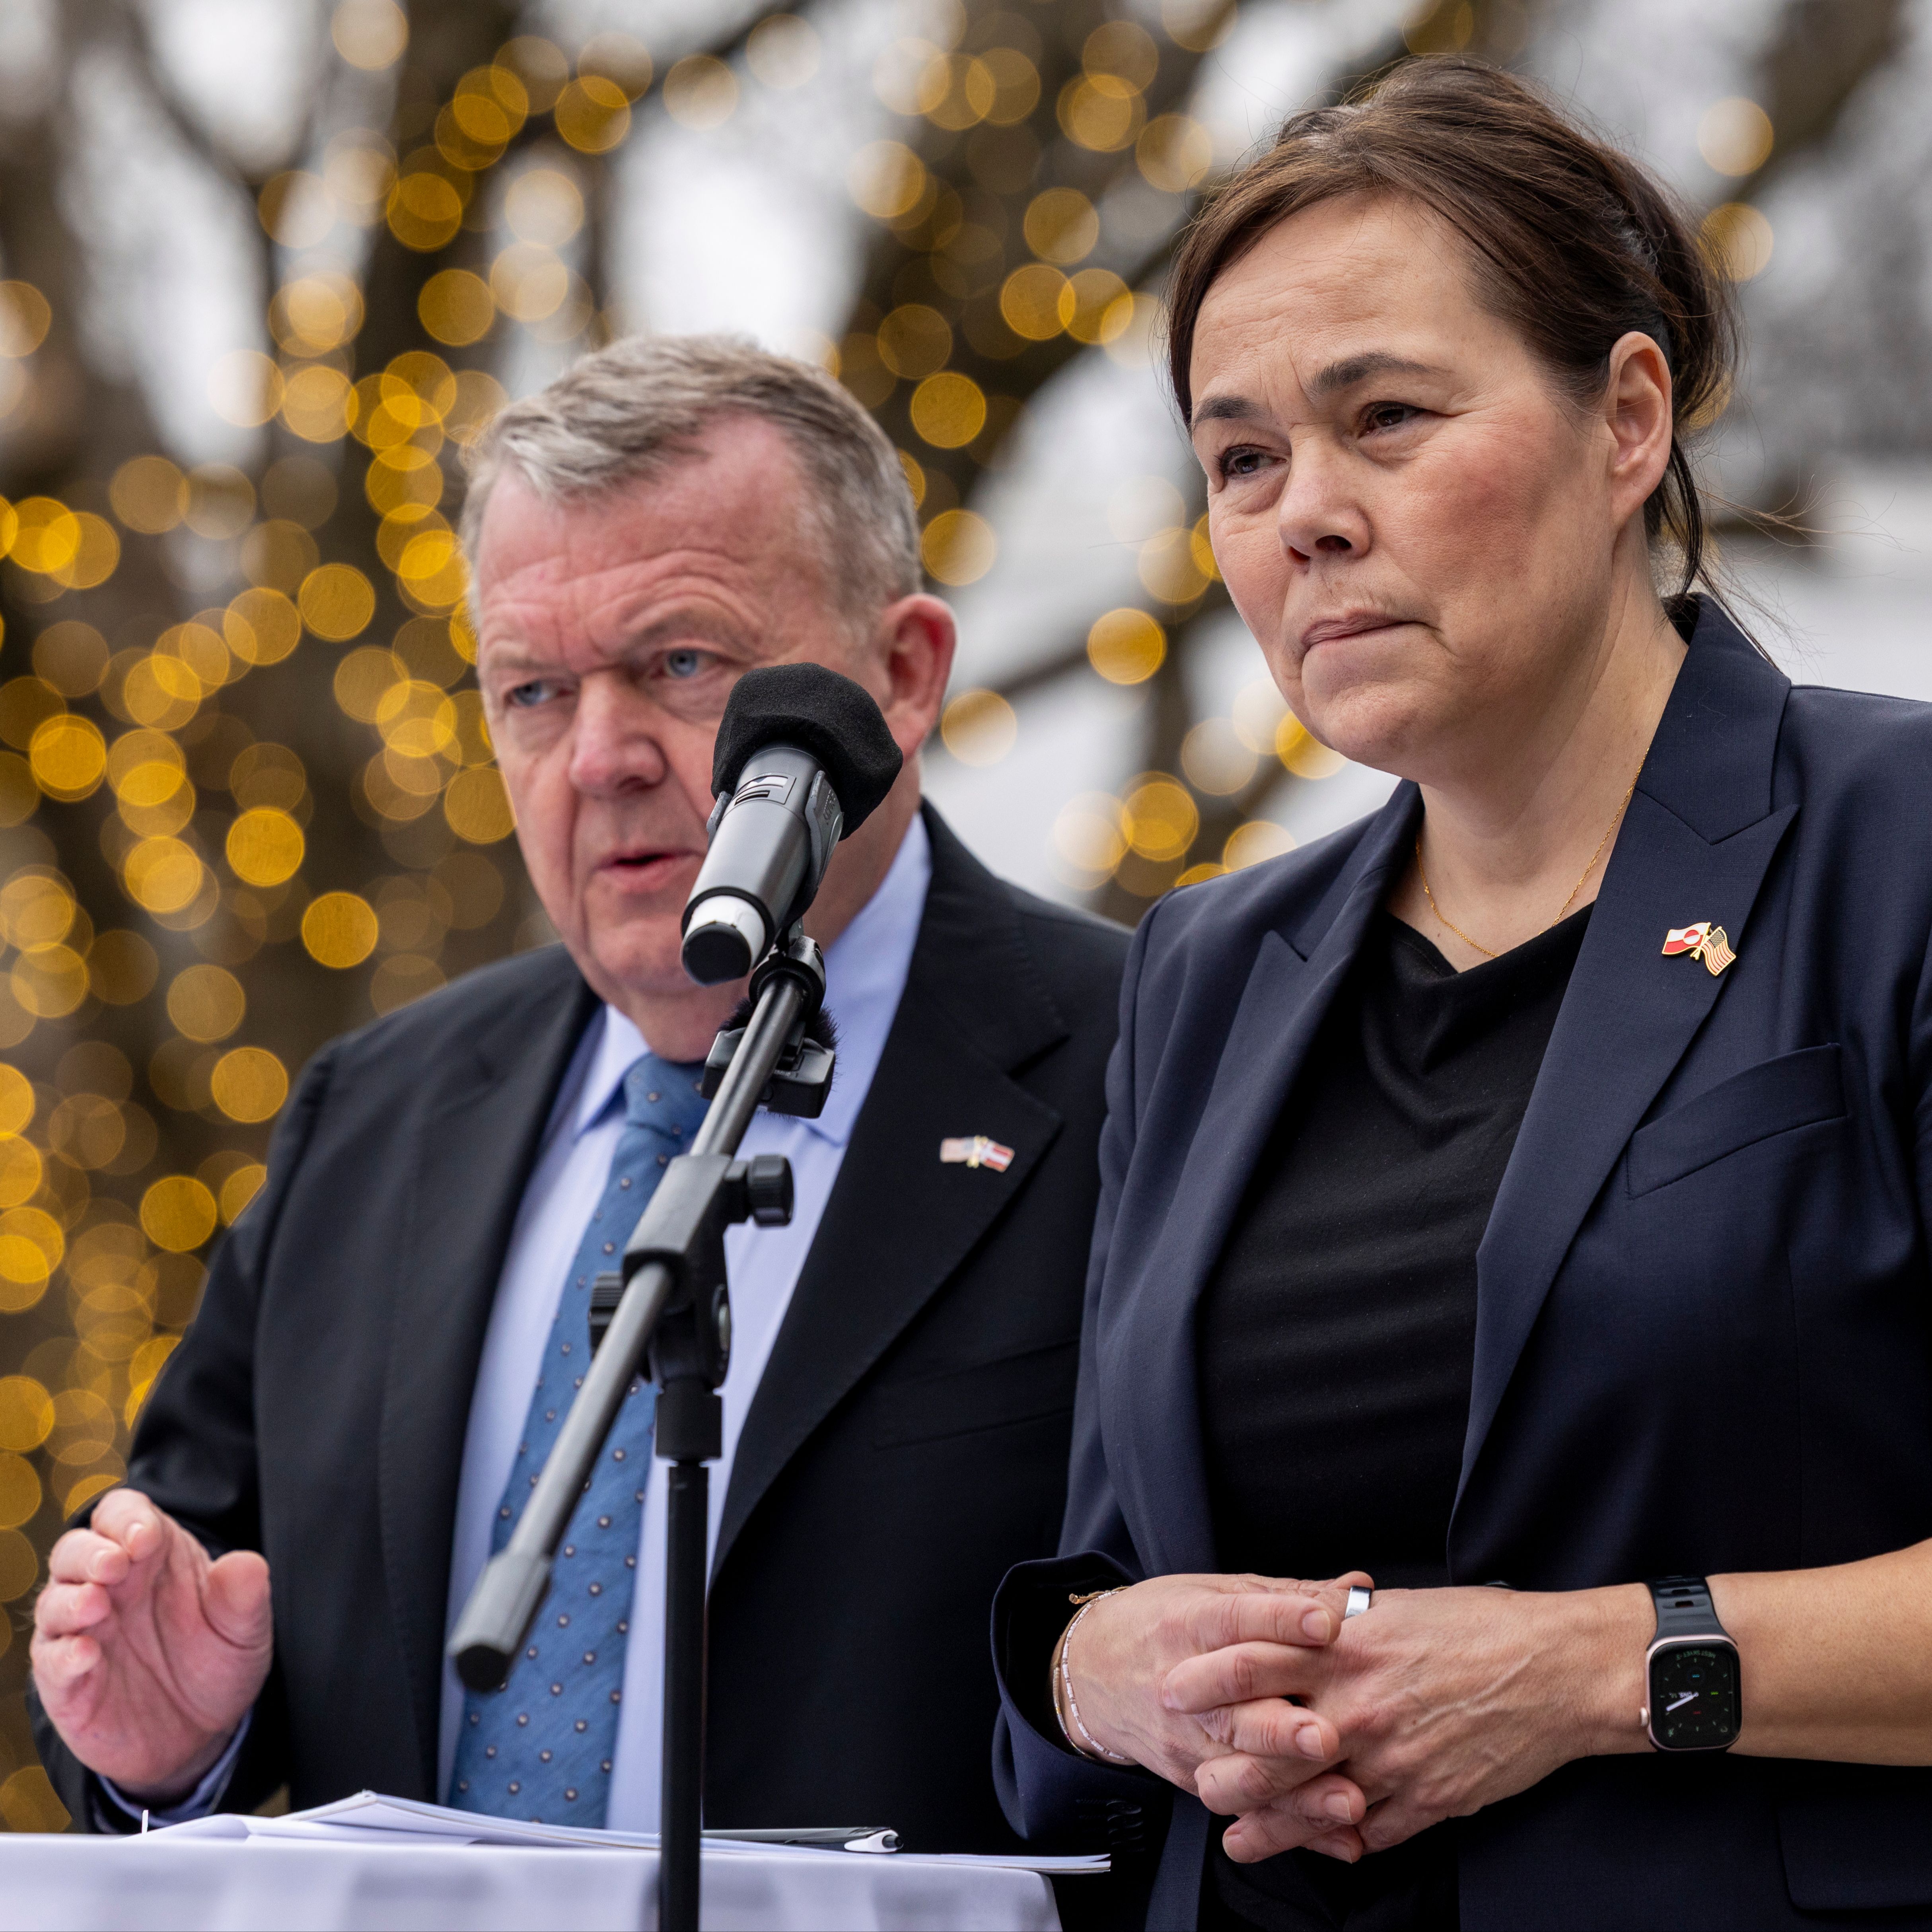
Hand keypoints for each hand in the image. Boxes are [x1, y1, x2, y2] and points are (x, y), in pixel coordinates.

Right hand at [31, 1488, 271, 1803]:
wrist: (201, 1731)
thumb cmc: (216, 1662)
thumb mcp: (244, 1628)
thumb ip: (245, 1594)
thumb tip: (246, 1563)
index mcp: (151, 1558)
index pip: (122, 1514)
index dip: (127, 1517)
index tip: (146, 1535)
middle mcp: (110, 1589)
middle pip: (77, 1550)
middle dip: (90, 1552)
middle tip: (115, 1564)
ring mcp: (84, 1633)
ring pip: (55, 1601)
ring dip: (70, 1599)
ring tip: (96, 1604)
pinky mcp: (68, 1682)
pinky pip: (51, 1661)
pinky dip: (63, 1656)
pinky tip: (86, 1655)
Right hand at [1063, 1572, 1371, 1860]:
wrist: (1092, 1671)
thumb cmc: (1163, 1623)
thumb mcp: (1212, 1594)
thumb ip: (1286, 1595)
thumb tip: (1357, 1588)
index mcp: (1188, 1624)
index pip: (1235, 1620)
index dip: (1282, 1620)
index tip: (1328, 1623)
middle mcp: (1184, 1685)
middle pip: (1234, 1706)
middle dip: (1284, 1727)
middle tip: (1329, 1735)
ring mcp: (1187, 1738)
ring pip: (1242, 1768)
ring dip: (1298, 1790)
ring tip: (1348, 1800)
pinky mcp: (1193, 1776)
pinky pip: (1246, 1806)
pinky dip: (1293, 1827)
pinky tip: (1337, 1837)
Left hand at [1166, 1582, 1650, 1860]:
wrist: (1555, 1668)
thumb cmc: (1479, 1628)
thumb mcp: (1395, 1608)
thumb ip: (1339, 1619)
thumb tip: (1296, 1612)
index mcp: (1345, 1648)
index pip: (1252, 1662)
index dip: (1205, 1679)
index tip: (1173, 1691)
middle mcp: (1358, 1706)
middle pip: (1267, 1750)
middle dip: (1223, 1772)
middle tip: (1196, 1782)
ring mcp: (1392, 1760)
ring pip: (1311, 1806)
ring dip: (1269, 1827)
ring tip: (1239, 1840)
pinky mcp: (1429, 1800)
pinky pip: (1370, 1834)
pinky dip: (1341, 1843)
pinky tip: (1324, 1849)